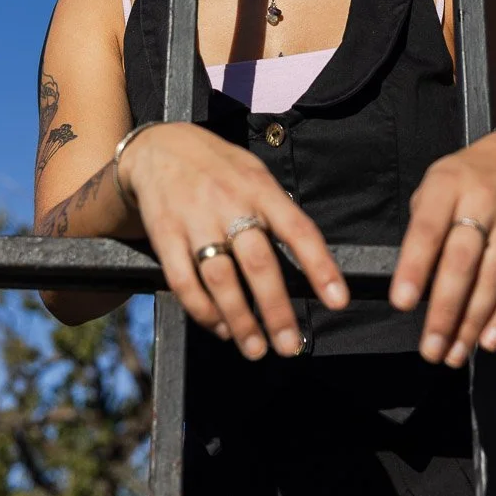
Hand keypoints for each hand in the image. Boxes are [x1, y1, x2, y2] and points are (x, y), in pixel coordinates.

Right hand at [120, 122, 349, 359]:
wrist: (158, 147)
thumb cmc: (218, 166)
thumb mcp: (254, 173)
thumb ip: (277, 210)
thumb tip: (308, 259)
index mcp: (260, 189)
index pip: (298, 229)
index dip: (320, 267)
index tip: (337, 301)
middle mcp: (229, 203)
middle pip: (258, 263)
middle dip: (277, 310)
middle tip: (290, 345)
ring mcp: (195, 220)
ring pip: (221, 279)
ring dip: (240, 321)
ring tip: (256, 348)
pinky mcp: (165, 235)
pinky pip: (183, 281)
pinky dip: (202, 311)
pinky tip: (218, 327)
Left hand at [389, 128, 495, 366]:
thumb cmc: (471, 175)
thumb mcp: (437, 180)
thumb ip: (423, 222)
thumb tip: (412, 276)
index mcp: (449, 184)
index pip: (429, 228)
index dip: (414, 266)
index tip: (401, 302)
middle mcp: (483, 202)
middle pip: (463, 262)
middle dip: (445, 309)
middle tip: (430, 347)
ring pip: (493, 280)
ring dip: (472, 323)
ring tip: (454, 353)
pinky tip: (489, 339)